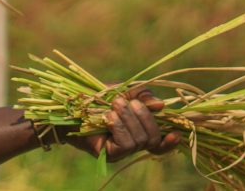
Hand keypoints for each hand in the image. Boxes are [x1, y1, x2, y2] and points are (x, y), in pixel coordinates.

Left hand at [64, 88, 179, 161]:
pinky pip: (126, 145)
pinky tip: (109, 117)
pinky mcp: (110, 154)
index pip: (159, 141)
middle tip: (126, 101)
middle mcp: (132, 142)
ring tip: (114, 105)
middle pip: (153, 138)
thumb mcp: (121, 91)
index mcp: (138, 128)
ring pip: (141, 140)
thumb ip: (141, 96)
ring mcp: (121, 150)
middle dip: (144, 117)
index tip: (176, 133)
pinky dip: (120, 127)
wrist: (68, 105)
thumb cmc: (95, 97)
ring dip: (129, 119)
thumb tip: (161, 105)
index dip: (169, 141)